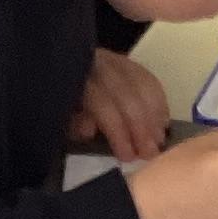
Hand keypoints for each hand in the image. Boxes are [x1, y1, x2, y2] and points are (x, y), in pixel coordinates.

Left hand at [67, 47, 169, 164]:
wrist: (55, 66)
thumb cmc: (58, 99)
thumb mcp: (59, 113)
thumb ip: (75, 123)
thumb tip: (90, 132)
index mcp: (78, 79)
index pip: (104, 105)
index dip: (119, 133)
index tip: (128, 157)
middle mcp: (99, 66)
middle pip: (129, 97)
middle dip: (142, 129)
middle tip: (150, 153)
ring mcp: (115, 61)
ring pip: (144, 87)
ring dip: (154, 117)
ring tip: (158, 141)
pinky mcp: (128, 62)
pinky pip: (151, 81)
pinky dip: (159, 103)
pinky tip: (162, 123)